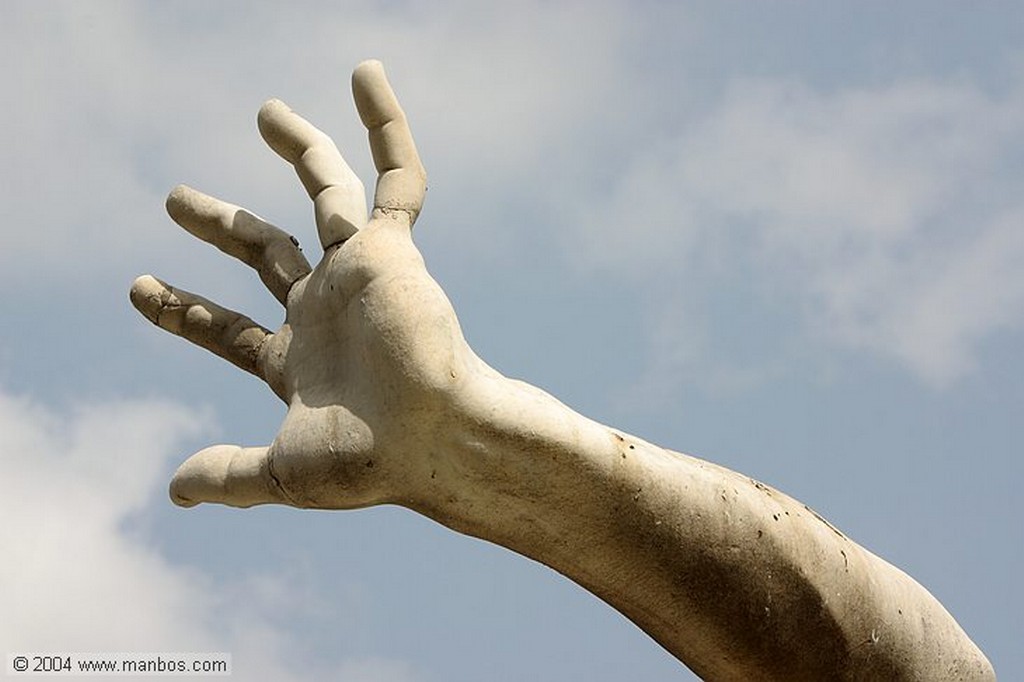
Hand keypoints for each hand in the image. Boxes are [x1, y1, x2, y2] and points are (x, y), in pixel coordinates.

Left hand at [131, 61, 467, 509]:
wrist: (437, 438)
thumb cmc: (369, 462)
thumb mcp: (280, 472)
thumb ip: (229, 474)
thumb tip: (174, 489)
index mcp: (298, 358)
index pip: (228, 326)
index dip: (182, 310)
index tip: (138, 288)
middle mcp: (326, 308)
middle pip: (265, 253)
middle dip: (221, 227)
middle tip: (176, 198)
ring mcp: (360, 271)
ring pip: (327, 195)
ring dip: (302, 151)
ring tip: (267, 112)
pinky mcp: (393, 247)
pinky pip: (396, 176)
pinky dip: (385, 126)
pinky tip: (365, 76)